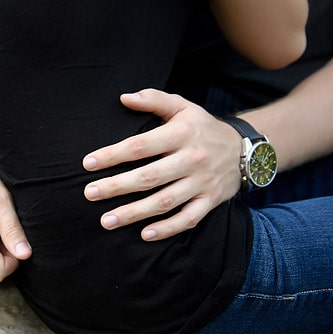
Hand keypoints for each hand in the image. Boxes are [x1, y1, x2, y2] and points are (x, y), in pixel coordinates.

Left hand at [82, 89, 241, 240]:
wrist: (245, 149)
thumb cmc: (201, 127)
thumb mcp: (182, 106)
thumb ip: (153, 99)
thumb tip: (123, 98)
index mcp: (182, 133)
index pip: (141, 146)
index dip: (113, 155)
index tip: (88, 163)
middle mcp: (192, 159)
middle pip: (149, 177)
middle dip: (116, 186)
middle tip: (89, 194)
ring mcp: (202, 182)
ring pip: (165, 201)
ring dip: (134, 213)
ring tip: (106, 221)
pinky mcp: (210, 201)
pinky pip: (188, 219)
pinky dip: (167, 229)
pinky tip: (144, 235)